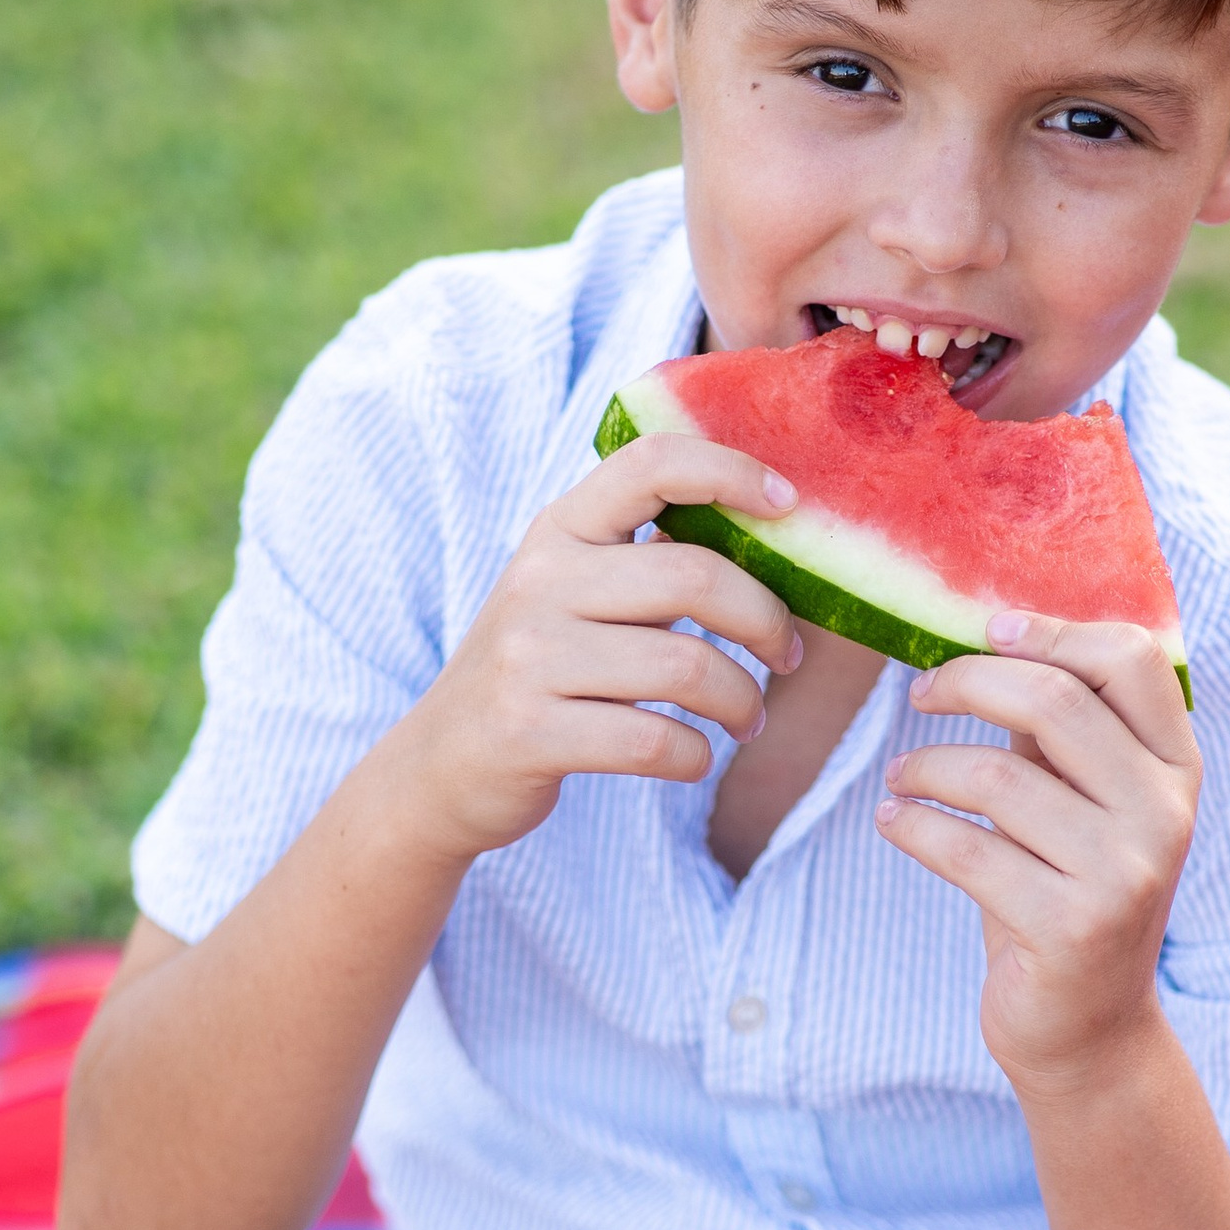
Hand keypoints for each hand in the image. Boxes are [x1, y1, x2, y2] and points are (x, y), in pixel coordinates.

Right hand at [390, 434, 804, 859]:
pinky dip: (696, 756)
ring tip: (747, 718)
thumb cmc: (540, 670)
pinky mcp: (530, 732)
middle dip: (766, 622)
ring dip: (741, 701)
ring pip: (686, 667)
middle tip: (785, 655)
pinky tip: (694, 756)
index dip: (731, 472)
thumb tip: (770, 535)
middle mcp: (540, 581)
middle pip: (695, 577)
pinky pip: (655, 741)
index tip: (787, 508)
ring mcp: (529, 657)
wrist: (441, 765)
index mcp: (559, 530)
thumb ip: (647, 559)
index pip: (651, 464)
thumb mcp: (572, 592)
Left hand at [875, 613, 1198, 1093]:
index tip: (986, 631)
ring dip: (926, 766)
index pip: (1133, 659)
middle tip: (921, 694)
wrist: (1088, 1031)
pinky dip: (914, 826)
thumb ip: (1055, 730)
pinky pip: (968, 850)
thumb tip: (990, 635)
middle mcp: (1165, 814)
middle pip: (1055, 701)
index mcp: (1176, 769)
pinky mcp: (1072, 927)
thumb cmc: (1067, 894)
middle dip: (968, 683)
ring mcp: (1125, 873)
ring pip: (998, 776)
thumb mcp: (1078, 802)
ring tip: (900, 778)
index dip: (1052, 631)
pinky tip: (893, 821)